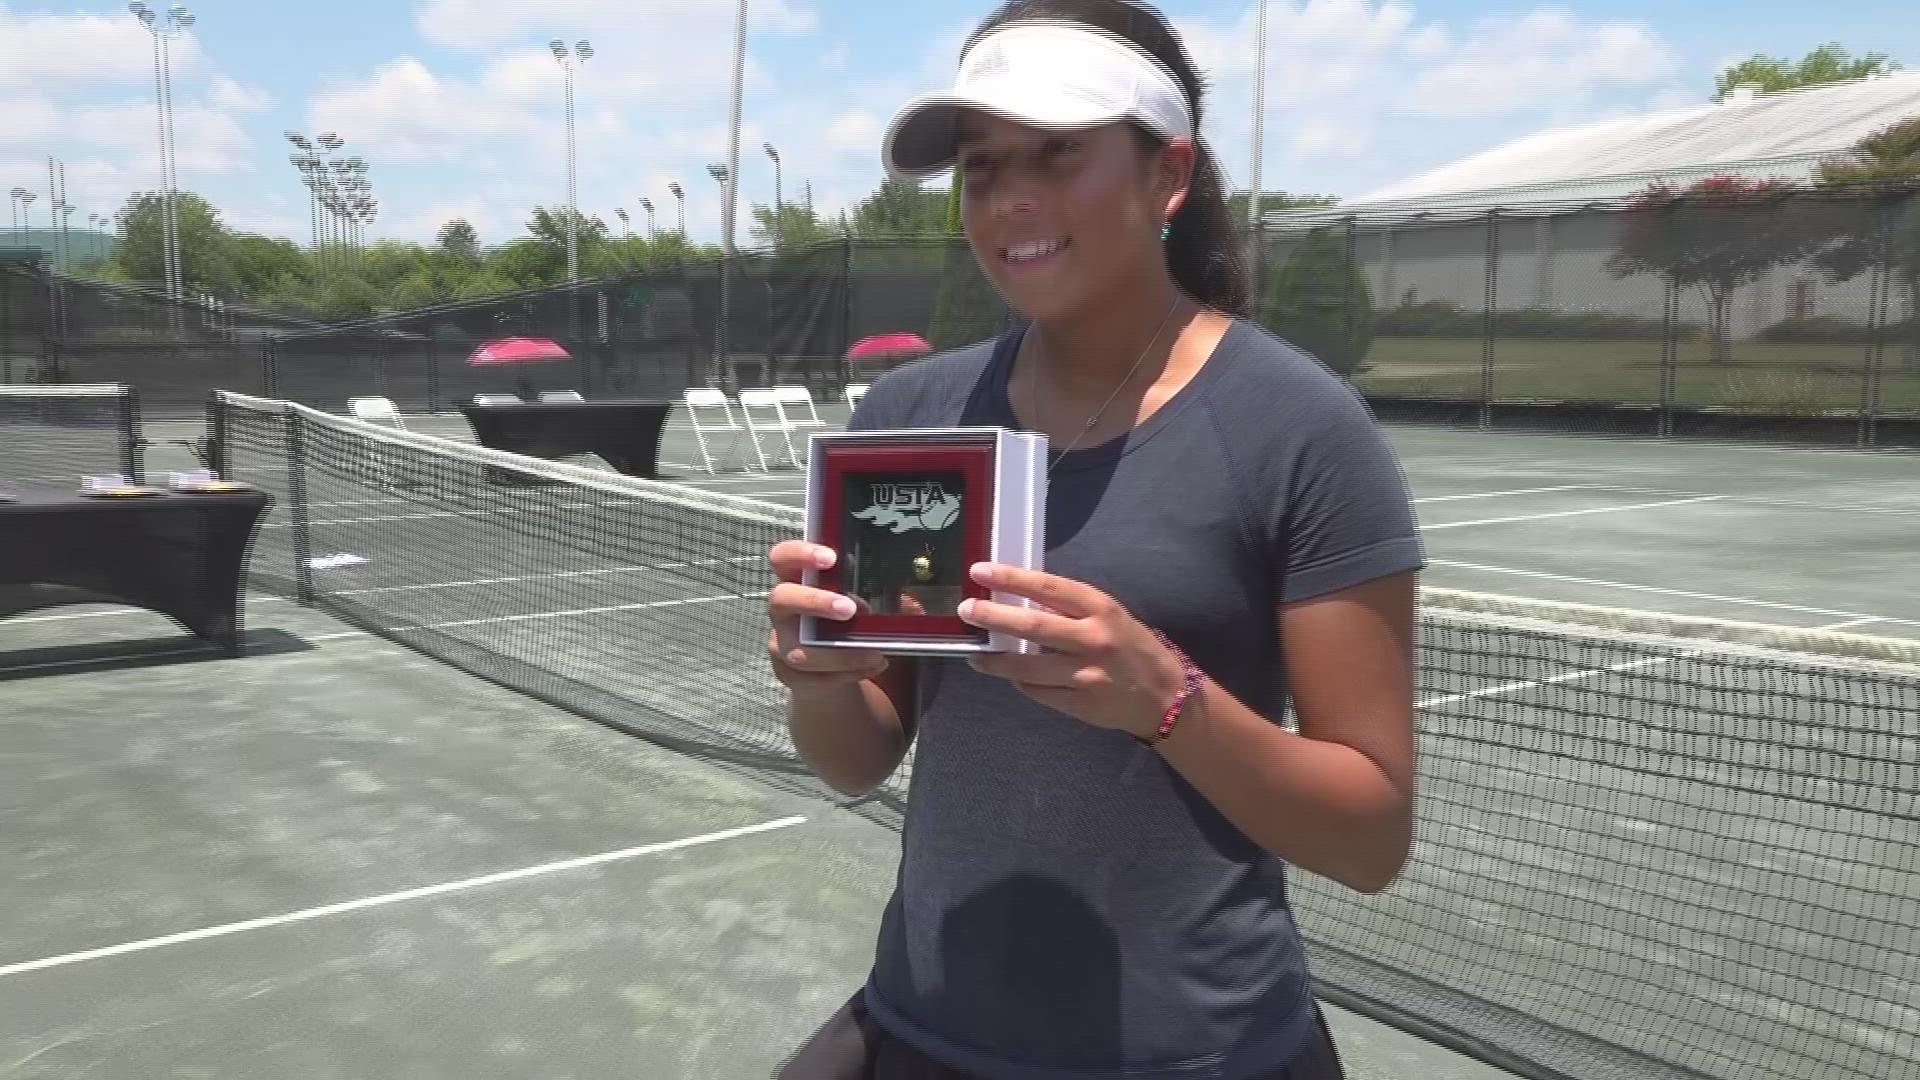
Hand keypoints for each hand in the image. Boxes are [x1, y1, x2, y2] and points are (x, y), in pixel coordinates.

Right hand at [766, 540, 889, 693]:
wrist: (829, 667)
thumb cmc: (845, 622)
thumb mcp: (860, 603)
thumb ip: (878, 597)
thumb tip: (913, 607)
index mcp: (797, 580)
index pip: (782, 556)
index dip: (800, 553)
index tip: (830, 558)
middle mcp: (782, 609)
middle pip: (781, 599)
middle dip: (815, 602)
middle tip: (849, 609)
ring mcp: (780, 642)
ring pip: (799, 652)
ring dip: (840, 654)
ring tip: (875, 653)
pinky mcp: (787, 674)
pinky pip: (812, 679)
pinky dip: (846, 675)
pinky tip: (871, 667)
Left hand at [958, 562, 1186, 738]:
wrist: (1166, 696)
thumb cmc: (1133, 647)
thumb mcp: (1109, 616)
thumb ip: (1071, 610)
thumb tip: (1021, 602)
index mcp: (1101, 609)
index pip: (1049, 588)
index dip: (1011, 579)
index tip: (980, 572)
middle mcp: (1093, 639)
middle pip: (1032, 627)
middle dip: (993, 618)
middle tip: (967, 611)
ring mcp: (1085, 675)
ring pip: (1026, 666)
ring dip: (994, 661)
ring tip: (974, 655)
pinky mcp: (1079, 704)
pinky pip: (1037, 691)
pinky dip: (1019, 682)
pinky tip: (1008, 675)